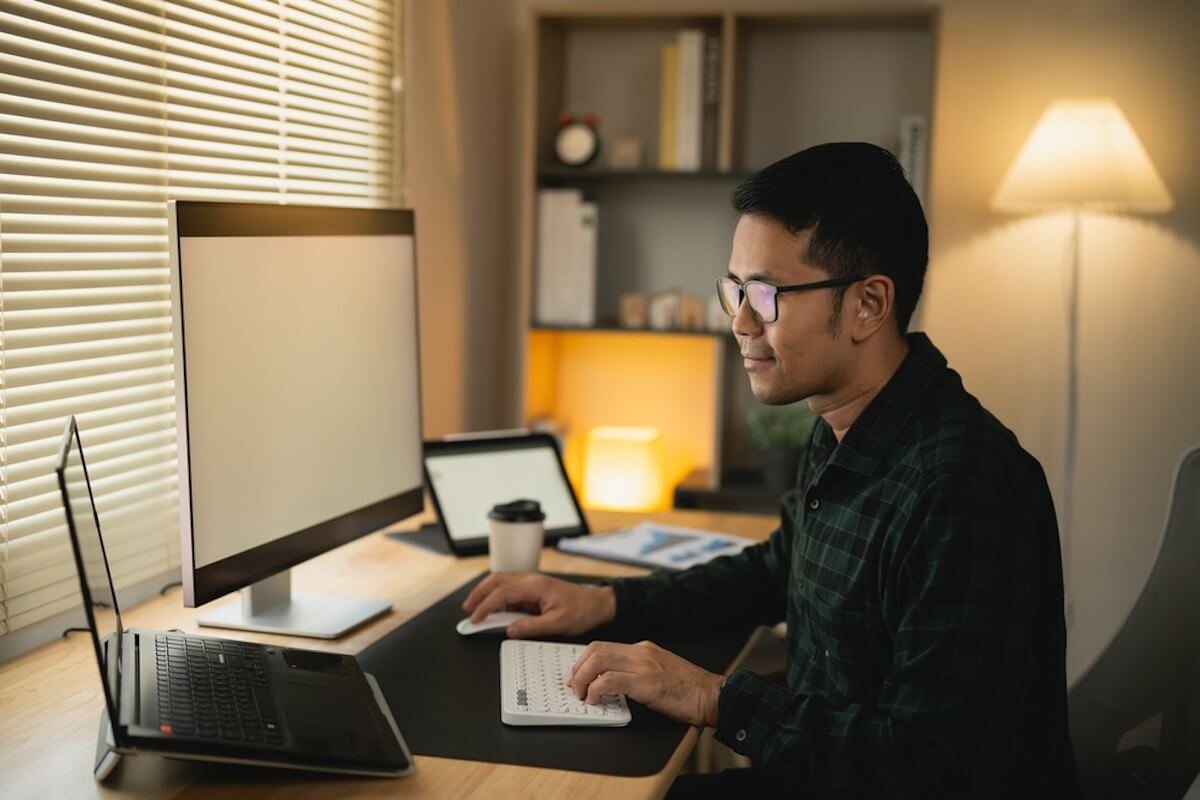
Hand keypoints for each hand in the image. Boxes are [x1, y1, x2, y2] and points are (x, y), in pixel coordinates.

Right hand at [462, 572, 615, 637]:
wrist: (598, 604)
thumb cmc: (582, 611)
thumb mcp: (557, 624)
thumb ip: (531, 626)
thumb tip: (509, 630)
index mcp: (535, 586)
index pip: (502, 593)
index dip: (485, 606)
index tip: (475, 619)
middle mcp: (531, 580)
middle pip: (497, 580)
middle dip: (479, 593)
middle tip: (467, 609)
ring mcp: (532, 583)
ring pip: (502, 582)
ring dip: (486, 592)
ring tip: (475, 607)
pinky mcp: (534, 589)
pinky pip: (511, 589)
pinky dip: (498, 596)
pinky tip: (494, 608)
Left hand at [567, 640, 721, 727]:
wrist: (712, 695)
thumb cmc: (688, 689)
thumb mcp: (659, 672)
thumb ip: (636, 672)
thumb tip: (609, 683)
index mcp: (643, 648)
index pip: (602, 647)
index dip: (583, 661)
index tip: (576, 676)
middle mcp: (640, 652)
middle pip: (595, 650)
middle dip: (578, 669)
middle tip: (573, 687)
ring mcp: (643, 665)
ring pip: (598, 661)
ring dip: (583, 680)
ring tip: (582, 696)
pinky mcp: (646, 683)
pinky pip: (610, 681)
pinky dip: (596, 690)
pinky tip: (597, 700)